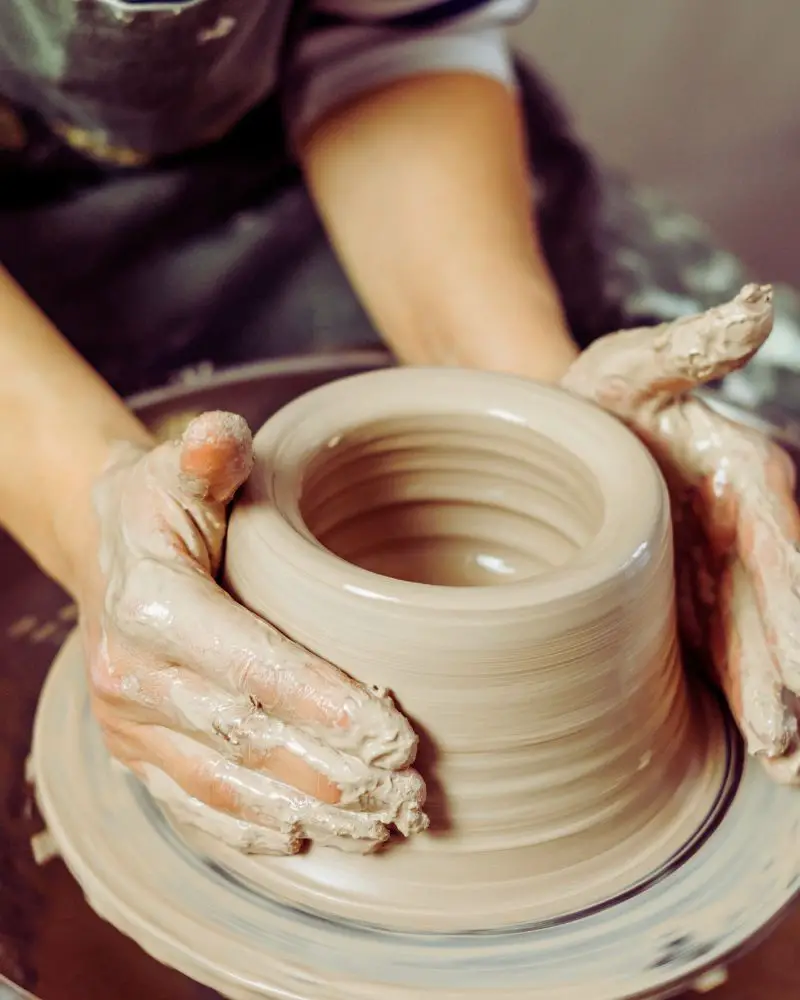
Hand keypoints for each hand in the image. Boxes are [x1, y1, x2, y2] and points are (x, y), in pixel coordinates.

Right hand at [79, 412, 427, 853]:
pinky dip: (248, 829)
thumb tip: (220, 437)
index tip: (396, 736)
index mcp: (151, 603)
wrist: (106, 551)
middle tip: (407, 794)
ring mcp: (129, 722)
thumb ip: (207, 452)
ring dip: (305, 811)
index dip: (325, 705)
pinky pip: (190, 803)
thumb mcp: (183, 464)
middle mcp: (130, 673)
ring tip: (378, 827)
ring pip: (224, 784)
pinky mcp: (134, 752)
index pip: (252, 666)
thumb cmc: (165, 505)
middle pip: (246, 739)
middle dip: (332, 773)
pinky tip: (304, 840)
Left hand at [562, 285, 799, 781]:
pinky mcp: (686, 603)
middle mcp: (746, 533)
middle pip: (774, 612)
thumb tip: (755, 309)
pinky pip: (717, 654)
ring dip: (769, 703)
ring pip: (753, 646)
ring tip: (780, 763)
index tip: (799, 668)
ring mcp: (718, 574)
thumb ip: (692, 345)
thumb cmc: (602, 397)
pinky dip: (733, 697)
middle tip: (788, 744)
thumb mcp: (637, 364)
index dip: (790, 606)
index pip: (780, 546)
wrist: (567, 429)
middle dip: (785, 677)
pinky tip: (742, 746)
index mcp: (747, 477)